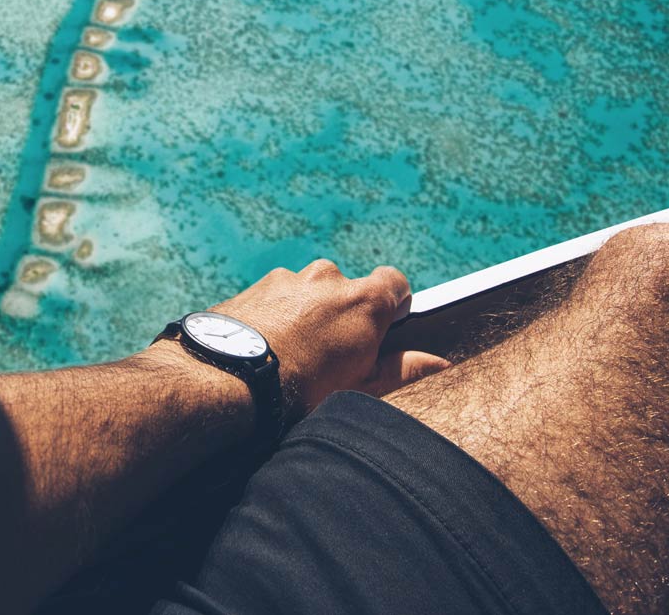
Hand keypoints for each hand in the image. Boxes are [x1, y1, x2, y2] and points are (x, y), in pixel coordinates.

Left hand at [211, 260, 450, 414]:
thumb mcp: (362, 389)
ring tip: (290, 358)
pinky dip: (274, 318)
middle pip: (346, 289)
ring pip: (307, 294)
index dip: (391, 305)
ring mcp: (286, 279)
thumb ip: (404, 370)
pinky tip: (264, 351)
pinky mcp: (253, 287)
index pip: (394, 282)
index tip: (382, 330)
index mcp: (363, 300)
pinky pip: (274, 299)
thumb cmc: (302, 391)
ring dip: (305, 316)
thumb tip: (441, 365)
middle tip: (330, 357)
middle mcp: (327, 278)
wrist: (227, 378)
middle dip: (342, 316)